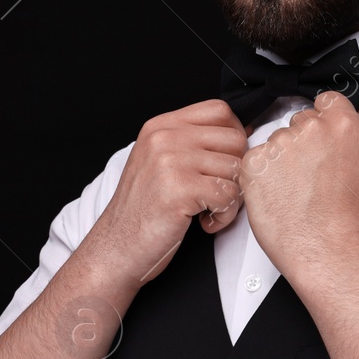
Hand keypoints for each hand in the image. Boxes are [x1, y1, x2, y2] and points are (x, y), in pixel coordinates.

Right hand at [82, 99, 247, 288]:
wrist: (116, 248)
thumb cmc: (142, 211)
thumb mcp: (160, 162)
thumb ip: (192, 143)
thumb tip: (241, 132)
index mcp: (161, 126)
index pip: (219, 110)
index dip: (234, 136)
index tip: (224, 162)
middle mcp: (164, 137)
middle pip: (234, 139)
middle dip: (235, 170)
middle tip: (217, 192)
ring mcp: (170, 161)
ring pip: (235, 169)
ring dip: (231, 198)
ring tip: (208, 210)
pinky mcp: (180, 189)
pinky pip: (229, 195)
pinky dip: (224, 215)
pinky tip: (205, 222)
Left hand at [235, 89, 358, 279]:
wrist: (327, 250)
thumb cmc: (356, 218)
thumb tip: (357, 120)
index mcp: (344, 123)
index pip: (327, 101)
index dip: (326, 120)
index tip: (324, 141)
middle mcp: (310, 128)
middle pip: (301, 121)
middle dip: (305, 142)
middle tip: (313, 175)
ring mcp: (279, 144)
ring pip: (278, 141)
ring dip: (284, 159)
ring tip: (297, 191)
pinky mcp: (254, 164)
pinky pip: (257, 160)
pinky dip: (264, 176)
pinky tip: (280, 196)